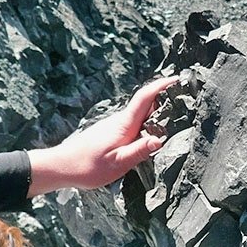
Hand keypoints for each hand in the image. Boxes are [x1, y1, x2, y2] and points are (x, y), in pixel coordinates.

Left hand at [26, 76, 178, 194]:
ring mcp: (114, 125)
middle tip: (184, 96)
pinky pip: (134, 122)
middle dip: (164, 96)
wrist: (62, 167)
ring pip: (140, 113)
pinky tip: (152, 131)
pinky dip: (146, 121)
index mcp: (124, 124)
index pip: (145, 98)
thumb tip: (160, 140)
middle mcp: (120, 121)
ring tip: (175, 115)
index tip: (176, 79)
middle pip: (145, 103)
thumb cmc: (87, 166)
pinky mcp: (111, 132)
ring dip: (156, 110)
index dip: (161, 85)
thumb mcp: (117, 163)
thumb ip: (139, 151)